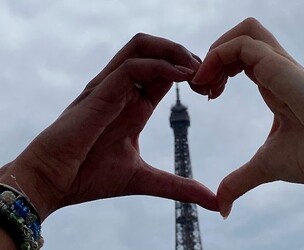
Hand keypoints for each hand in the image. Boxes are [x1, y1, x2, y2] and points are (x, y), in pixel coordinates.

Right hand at [0, 33, 217, 219]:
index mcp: (136, 105)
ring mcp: (111, 88)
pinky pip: (132, 66)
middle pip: (158, 50)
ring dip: (174, 51)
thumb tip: (214, 202)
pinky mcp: (99, 92)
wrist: (53, 183)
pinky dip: (160, 66)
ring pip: (143, 47)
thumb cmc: (90, 177)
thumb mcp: (145, 179)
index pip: (168, 73)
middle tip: (210, 77)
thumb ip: (179, 186)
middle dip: (188, 56)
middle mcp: (125, 91)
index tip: (212, 90)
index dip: (192, 74)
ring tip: (197, 69)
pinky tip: (182, 78)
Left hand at [191, 18, 303, 217]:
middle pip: (240, 37)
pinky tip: (211, 84)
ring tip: (205, 82)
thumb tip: (221, 208)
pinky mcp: (279, 65)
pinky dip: (219, 57)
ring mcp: (278, 64)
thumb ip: (239, 181)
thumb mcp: (264, 166)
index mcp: (273, 84)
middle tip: (203, 87)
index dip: (217, 71)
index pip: (241, 60)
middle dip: (212, 56)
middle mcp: (274, 69)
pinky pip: (243, 43)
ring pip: (243, 30)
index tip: (207, 96)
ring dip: (215, 52)